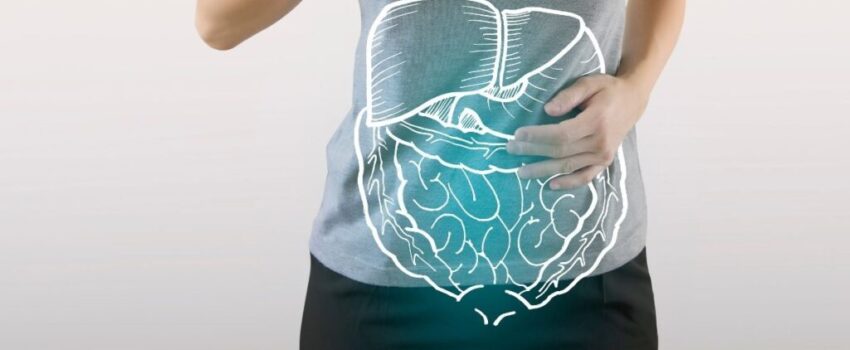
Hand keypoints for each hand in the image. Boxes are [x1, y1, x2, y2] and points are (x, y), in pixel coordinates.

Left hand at [506, 74, 649, 189]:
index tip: (517, 134)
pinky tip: (550, 185)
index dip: (537, 136)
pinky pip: (585, 177)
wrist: (633, 101)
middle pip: (560, 151)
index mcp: (596, 121)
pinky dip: (568, 183)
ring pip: (568, 166)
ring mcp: (604, 155)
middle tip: (511, 149)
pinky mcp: (605, 162)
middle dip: (533, 151)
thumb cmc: (608, 89)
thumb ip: (569, 96)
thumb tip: (548, 110)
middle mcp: (600, 142)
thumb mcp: (589, 83)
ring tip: (521, 172)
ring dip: (543, 170)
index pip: (560, 134)